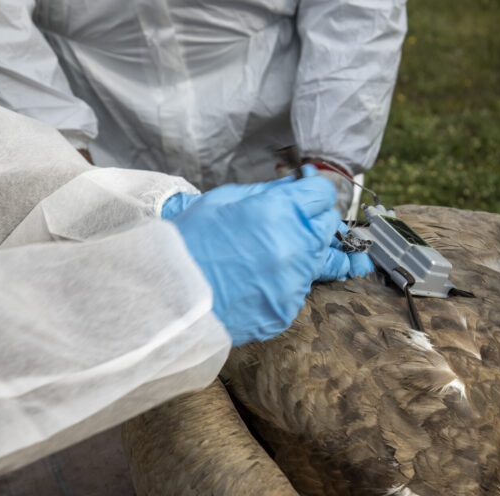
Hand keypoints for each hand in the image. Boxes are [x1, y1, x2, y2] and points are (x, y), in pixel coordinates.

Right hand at [169, 166, 372, 345]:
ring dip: (304, 252)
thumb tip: (295, 184)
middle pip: (328, 226)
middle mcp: (299, 247)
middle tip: (290, 221)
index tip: (304, 192)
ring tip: (273, 254)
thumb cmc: (190, 242)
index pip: (324, 195)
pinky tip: (261, 279)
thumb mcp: (223, 201)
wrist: (170, 296)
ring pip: (320, 260)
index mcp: (283, 212)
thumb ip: (268, 191)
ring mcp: (298, 281)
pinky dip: (287, 281)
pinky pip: (300, 288)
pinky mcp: (290, 308)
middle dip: (314, 220)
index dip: (314, 191)